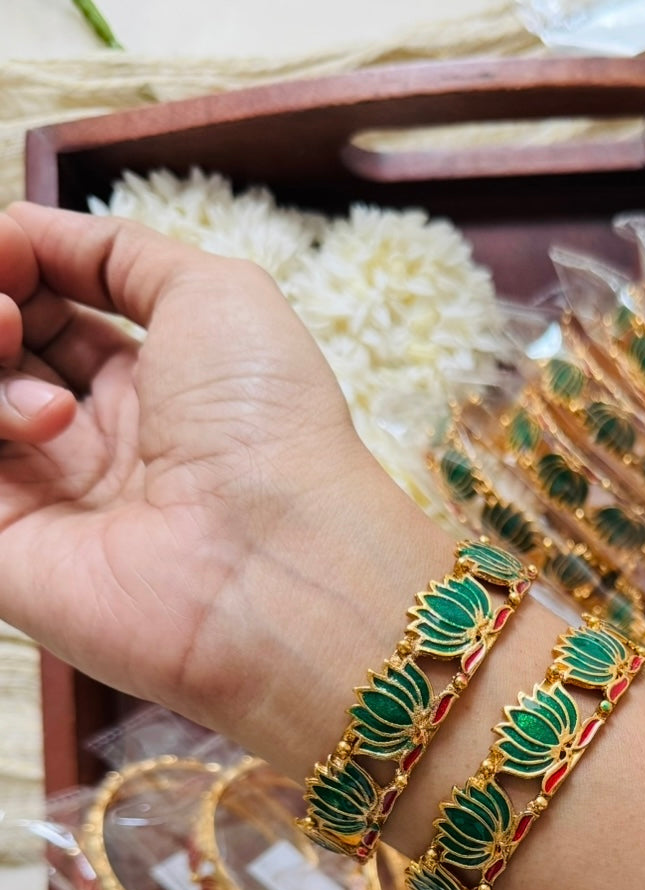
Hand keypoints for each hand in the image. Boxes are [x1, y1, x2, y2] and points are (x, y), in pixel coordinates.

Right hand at [0, 204, 438, 746]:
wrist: (276, 560)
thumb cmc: (270, 428)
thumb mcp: (216, 295)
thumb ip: (117, 253)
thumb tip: (25, 232)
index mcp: (146, 388)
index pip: (40, 310)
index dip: (16, 266)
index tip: (11, 249)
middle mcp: (89, 444)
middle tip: (8, 316)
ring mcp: (44, 502)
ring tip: (48, 402)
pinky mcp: (4, 556)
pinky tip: (30, 426)